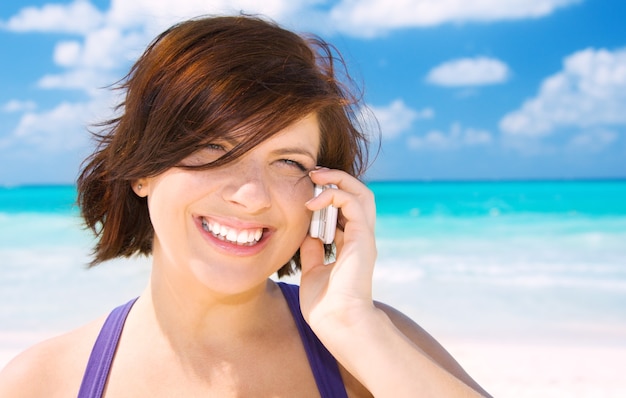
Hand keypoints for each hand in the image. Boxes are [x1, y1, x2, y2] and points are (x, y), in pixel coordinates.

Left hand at [298, 168, 377, 333]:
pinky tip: (312, 203)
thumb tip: (305, 233)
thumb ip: (312, 250)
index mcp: (350, 244)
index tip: (307, 188)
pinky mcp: (363, 239)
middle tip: (313, 173)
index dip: (329, 193)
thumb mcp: (313, 270)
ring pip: (362, 193)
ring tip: (316, 177)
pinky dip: (334, 195)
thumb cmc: (325, 305)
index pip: (346, 207)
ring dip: (338, 180)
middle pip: (358, 195)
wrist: (336, 323)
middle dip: (336, 179)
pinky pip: (354, 204)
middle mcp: (360, 237)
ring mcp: (364, 237)